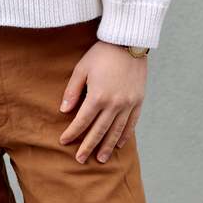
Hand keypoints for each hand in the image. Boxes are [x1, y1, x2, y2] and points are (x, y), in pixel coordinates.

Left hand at [58, 41, 147, 164]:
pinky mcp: (138, 101)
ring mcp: (128, 104)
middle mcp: (114, 104)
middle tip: (80, 160)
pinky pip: (132, 124)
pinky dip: (125, 136)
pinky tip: (119, 145)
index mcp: (98, 96)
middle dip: (88, 146)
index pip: (82, 121)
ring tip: (100, 159)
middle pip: (99, 131)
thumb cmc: (102, 53)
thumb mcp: (82, 68)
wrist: (128, 42)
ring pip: (116, 131)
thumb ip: (72, 90)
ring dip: (107, 146)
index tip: (64, 142)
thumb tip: (64, 110)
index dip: (72, 133)